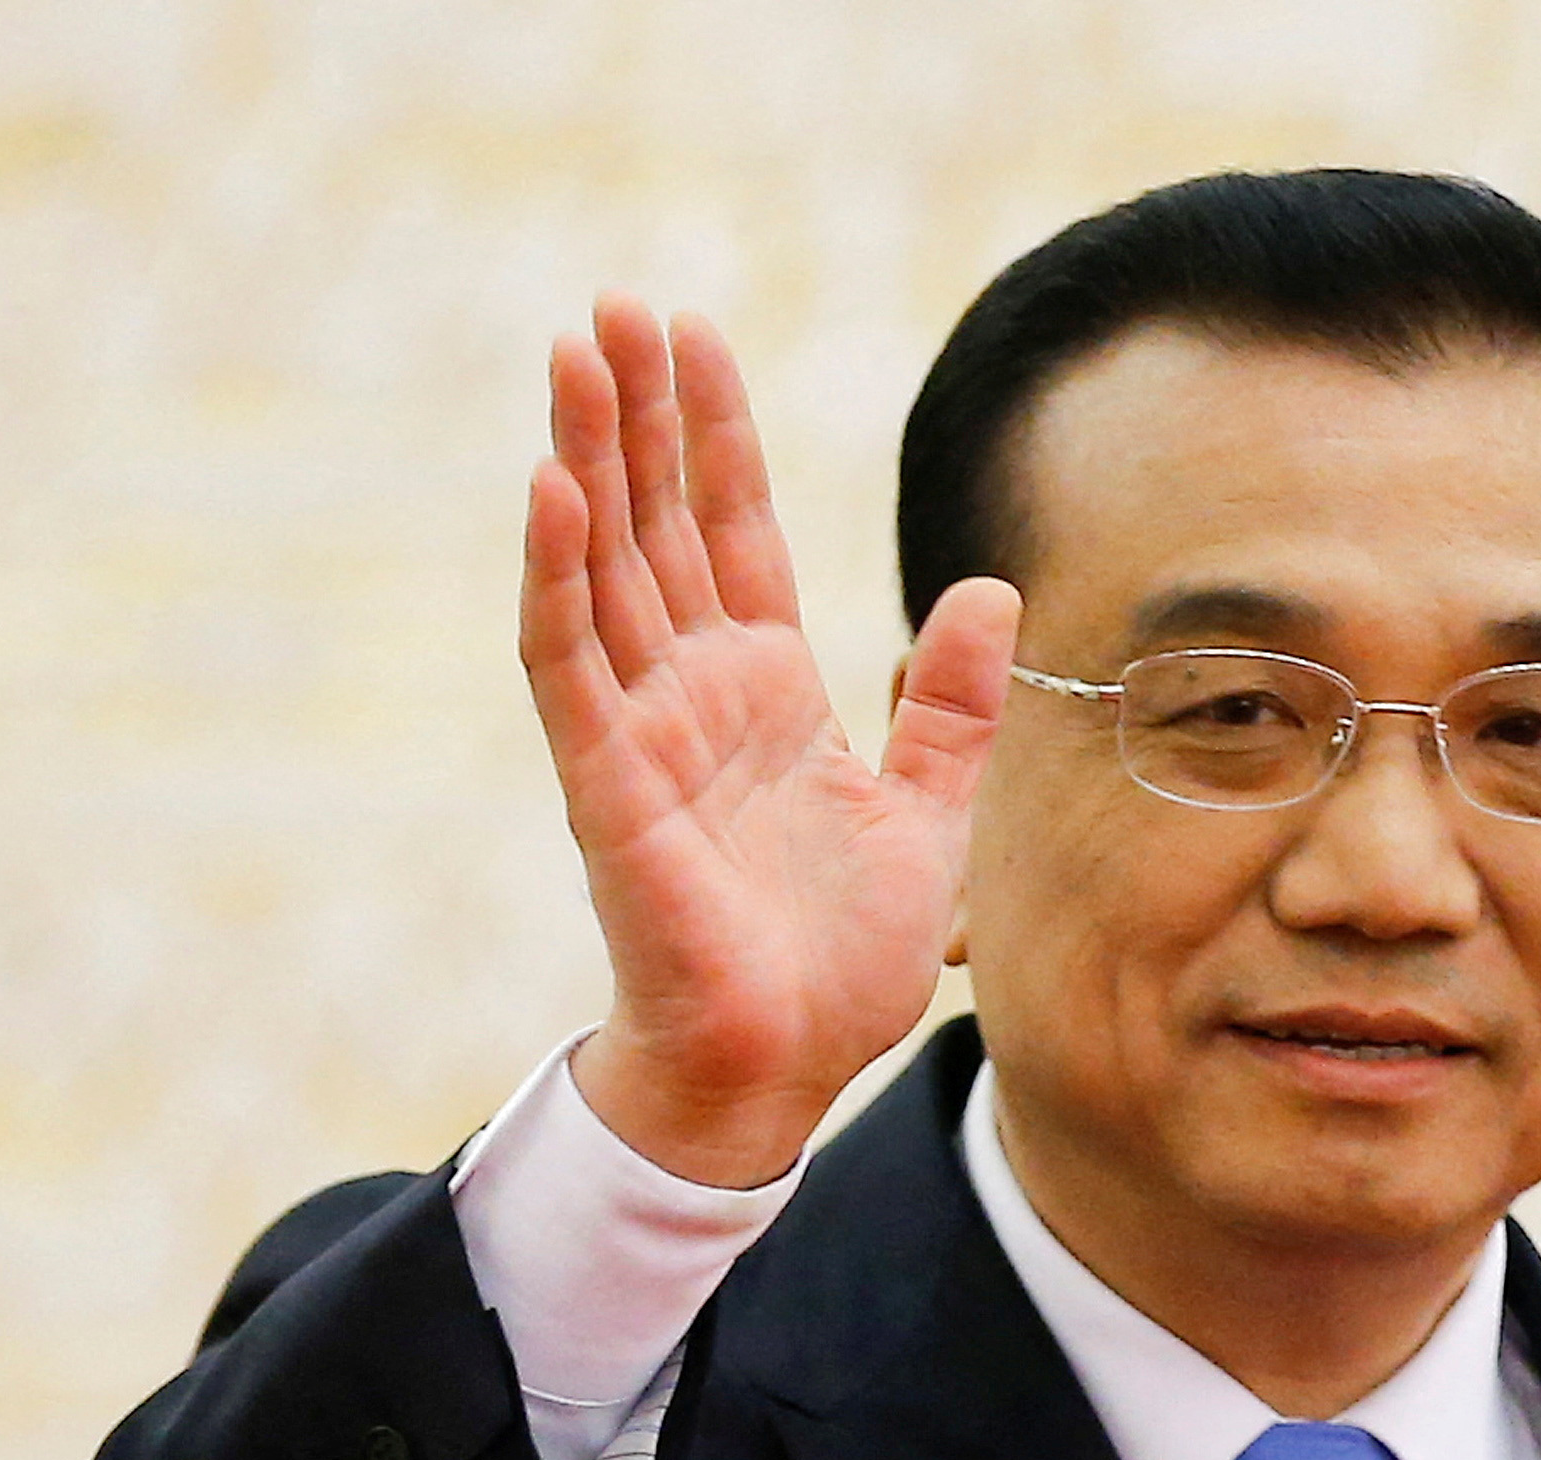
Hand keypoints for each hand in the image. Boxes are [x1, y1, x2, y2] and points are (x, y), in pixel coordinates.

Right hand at [521, 296, 1018, 1187]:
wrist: (783, 1072)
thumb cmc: (837, 963)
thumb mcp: (929, 816)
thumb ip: (947, 706)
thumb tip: (987, 591)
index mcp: (765, 694)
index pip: (733, 534)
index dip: (715, 437)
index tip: (696, 336)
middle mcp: (692, 698)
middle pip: (656, 525)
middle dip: (638, 416)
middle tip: (613, 306)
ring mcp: (641, 736)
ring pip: (602, 569)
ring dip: (587, 461)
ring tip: (575, 356)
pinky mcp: (608, 789)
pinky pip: (570, 666)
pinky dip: (557, 577)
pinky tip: (552, 490)